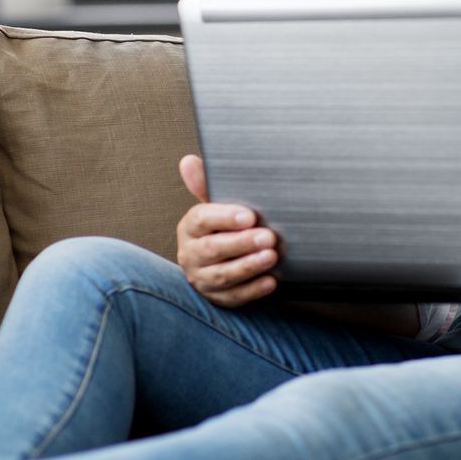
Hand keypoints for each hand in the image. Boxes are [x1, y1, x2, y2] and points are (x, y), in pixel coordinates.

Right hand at [175, 154, 279, 307]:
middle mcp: (191, 254)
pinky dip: (253, 290)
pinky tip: (271, 282)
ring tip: (272, 257)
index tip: (249, 216)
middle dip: (242, 243)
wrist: (223, 260)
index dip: (225, 217)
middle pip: (213, 249)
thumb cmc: (223, 227)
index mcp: (190, 227)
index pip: (202, 220)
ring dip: (249, 266)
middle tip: (269, 237)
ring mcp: (202, 278)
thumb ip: (205, 185)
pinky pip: (233, 297)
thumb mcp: (217, 206)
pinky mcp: (216, 298)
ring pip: (223, 275)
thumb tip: (188, 161)